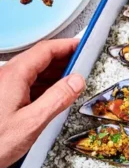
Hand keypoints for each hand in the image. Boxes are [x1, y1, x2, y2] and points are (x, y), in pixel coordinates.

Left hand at [0, 39, 85, 167]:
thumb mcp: (32, 122)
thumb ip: (57, 98)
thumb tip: (76, 81)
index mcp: (13, 76)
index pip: (44, 51)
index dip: (66, 46)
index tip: (81, 45)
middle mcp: (5, 77)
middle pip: (38, 59)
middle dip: (62, 59)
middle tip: (82, 63)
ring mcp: (2, 87)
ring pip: (32, 72)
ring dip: (54, 73)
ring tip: (73, 80)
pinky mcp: (2, 99)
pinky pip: (26, 84)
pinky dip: (43, 85)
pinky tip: (53, 95)